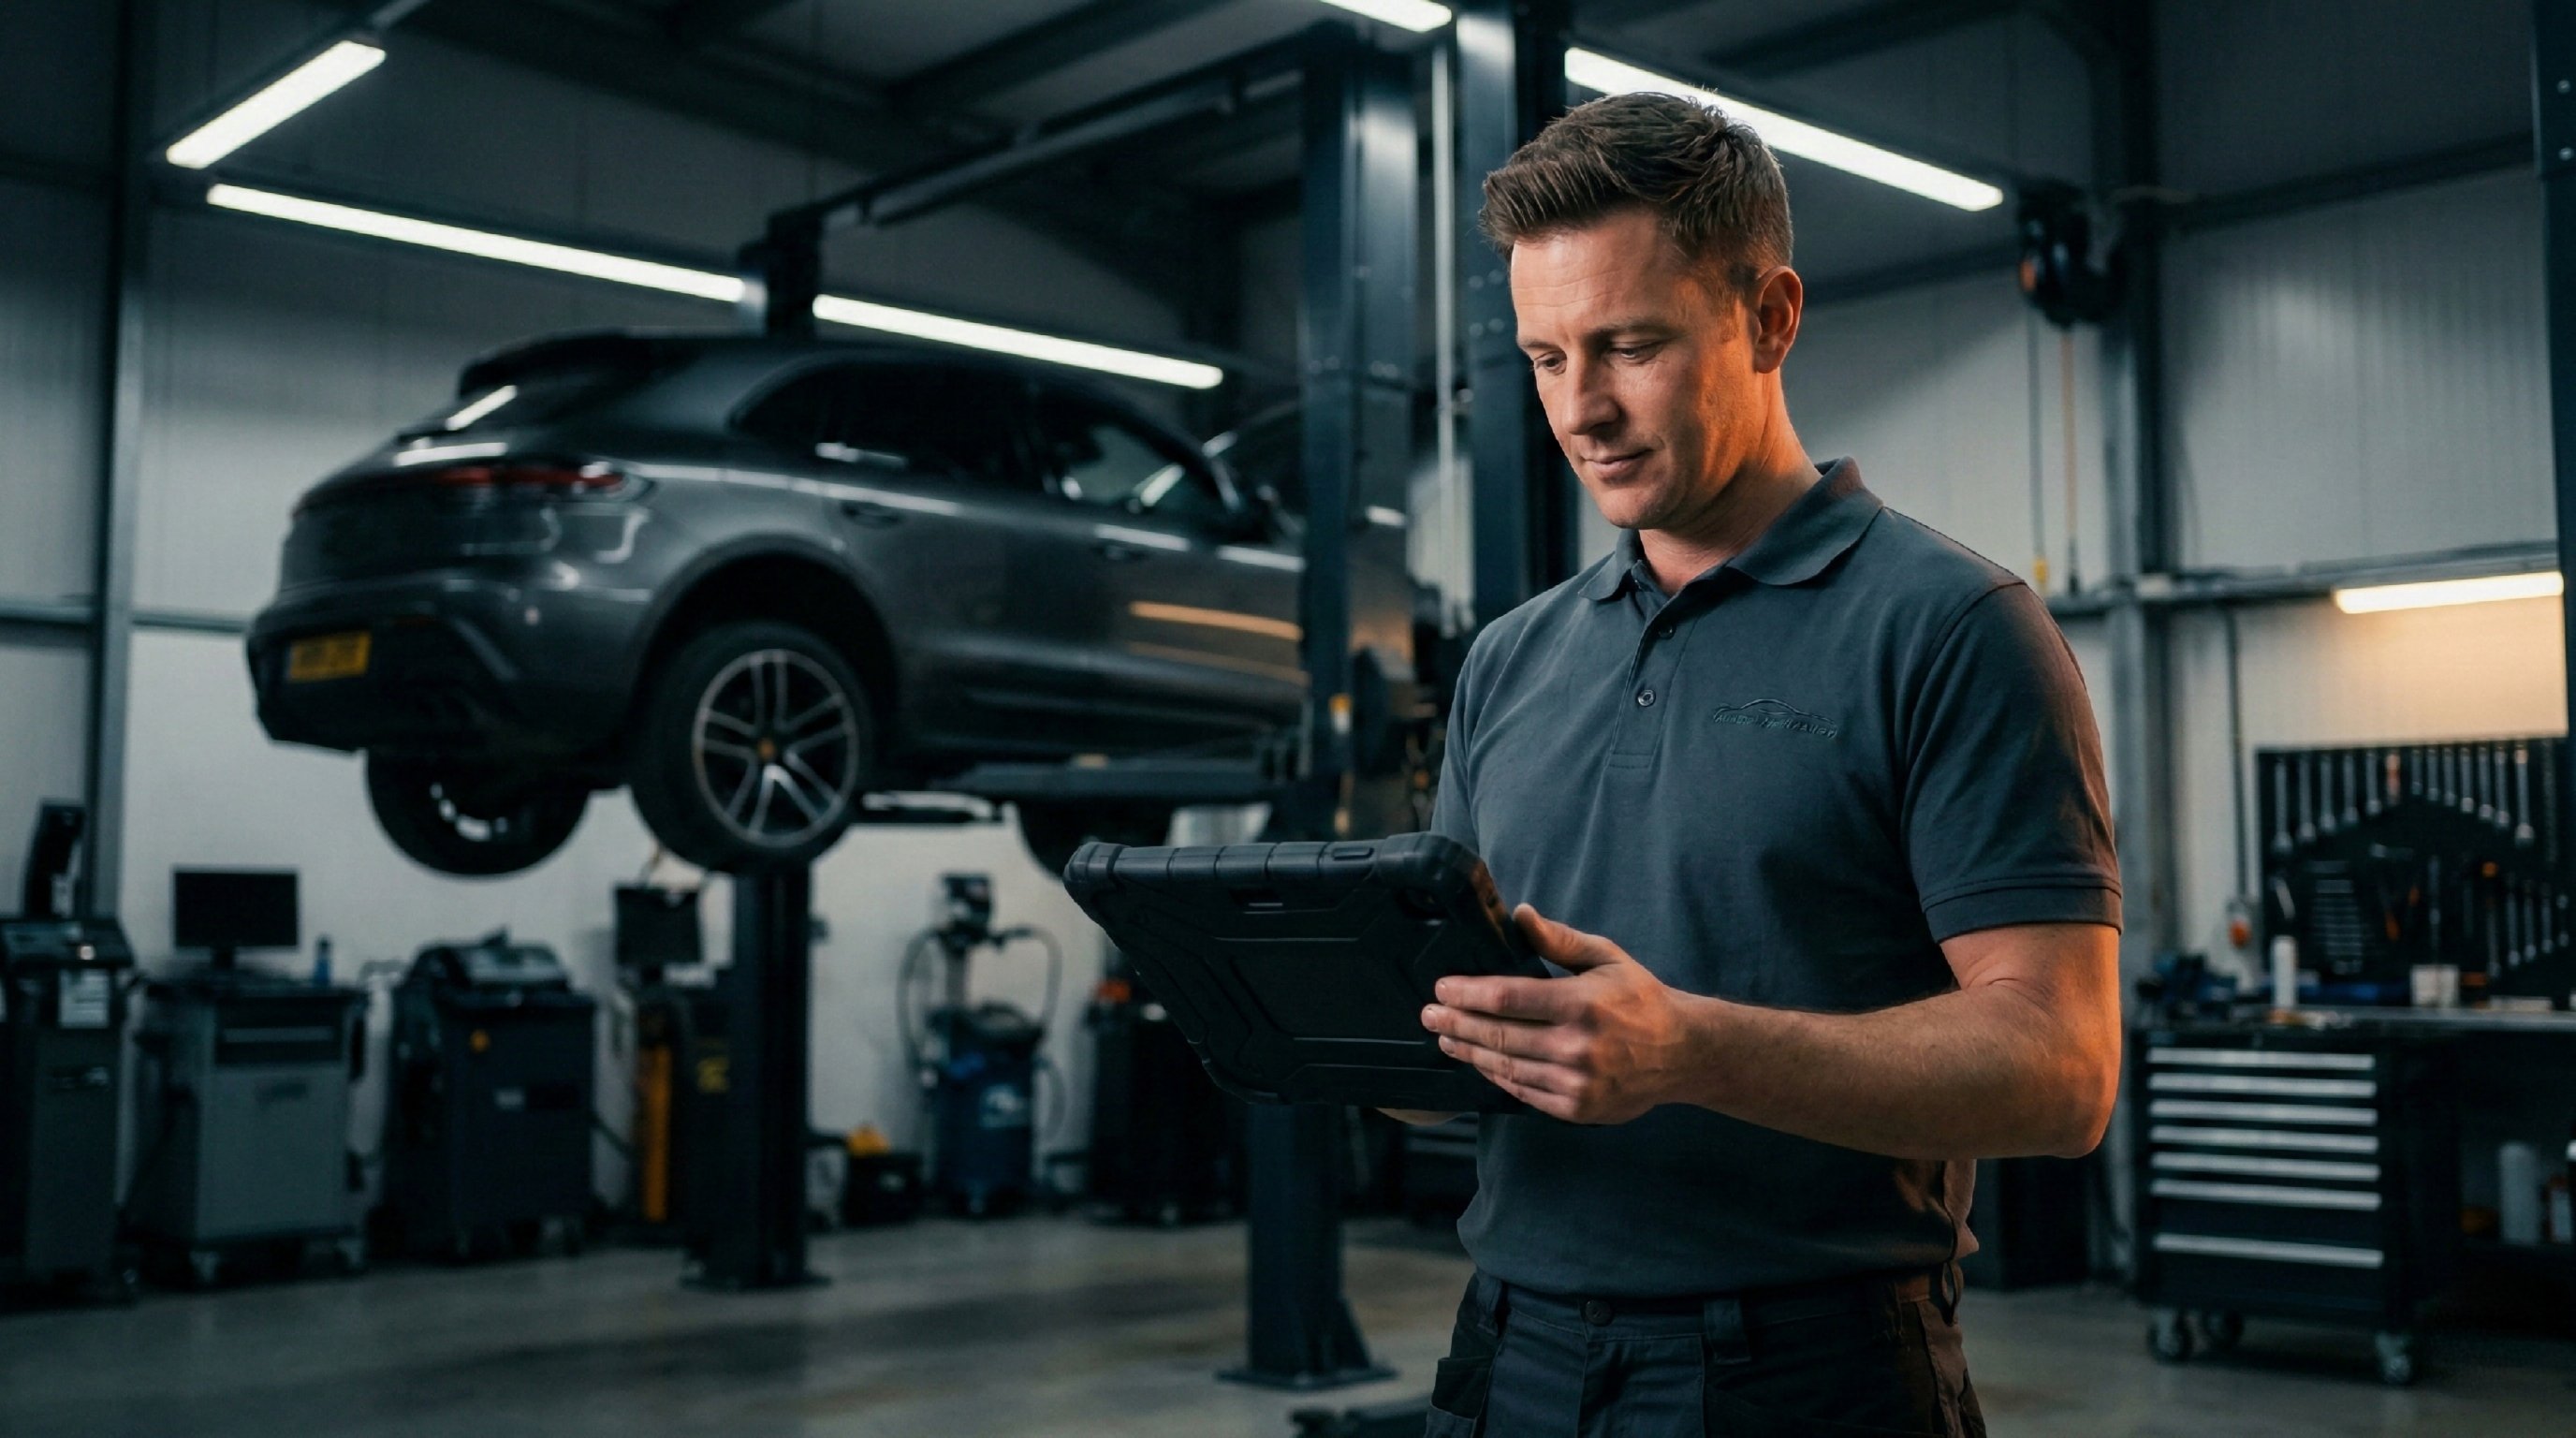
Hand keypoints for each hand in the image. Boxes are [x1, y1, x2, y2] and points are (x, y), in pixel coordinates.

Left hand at [1421, 905, 1704, 1123]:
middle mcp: (1577, 1046)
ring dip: (1469, 1051)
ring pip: (1505, 1067)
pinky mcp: (1577, 1108)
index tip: (1442, 988)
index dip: (1467, 993)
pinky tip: (1479, 1062)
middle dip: (1456, 1023)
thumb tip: (1519, 914)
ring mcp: (1576, 1082)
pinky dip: (1496, 1076)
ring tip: (1445, 1037)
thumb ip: (1559, 939)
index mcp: (1582, 1003)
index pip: (1507, 998)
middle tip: (1429, 1014)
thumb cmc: (1640, 998)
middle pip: (1498, 1035)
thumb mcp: (1606, 957)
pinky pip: (1523, 1091)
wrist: (1681, 1053)